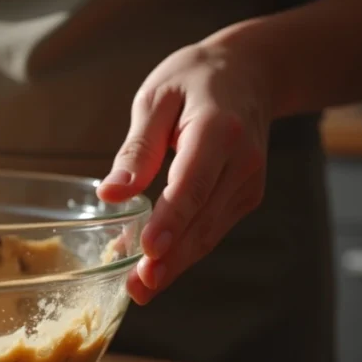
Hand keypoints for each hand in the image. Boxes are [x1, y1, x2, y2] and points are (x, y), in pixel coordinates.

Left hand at [96, 41, 271, 304]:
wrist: (251, 72)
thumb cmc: (194, 80)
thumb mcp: (156, 98)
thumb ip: (136, 148)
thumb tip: (109, 194)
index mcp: (219, 130)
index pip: (193, 183)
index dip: (171, 220)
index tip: (149, 249)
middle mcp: (242, 161)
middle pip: (203, 218)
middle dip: (171, 257)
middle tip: (139, 287)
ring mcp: (248, 183)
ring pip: (209, 232)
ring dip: (176, 264)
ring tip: (141, 289)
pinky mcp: (245, 197)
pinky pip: (211, 229)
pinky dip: (184, 251)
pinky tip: (155, 268)